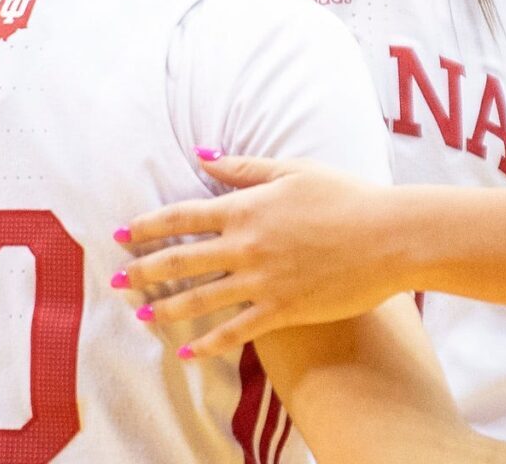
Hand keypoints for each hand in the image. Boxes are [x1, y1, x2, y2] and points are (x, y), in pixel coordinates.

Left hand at [117, 155, 400, 359]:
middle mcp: (246, 246)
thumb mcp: (293, 171)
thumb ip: (243, 167)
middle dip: (142, 271)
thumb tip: (202, 155)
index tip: (120, 234)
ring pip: (200, 299)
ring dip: (165, 309)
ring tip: (141, 316)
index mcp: (246, 208)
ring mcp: (262, 281)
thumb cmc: (346, 196)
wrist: (390, 236)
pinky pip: (235, 331)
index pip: (181, 217)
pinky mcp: (282, 310)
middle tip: (115, 281)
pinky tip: (186, 352)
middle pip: (179, 260)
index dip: (146, 226)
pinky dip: (207, 343)